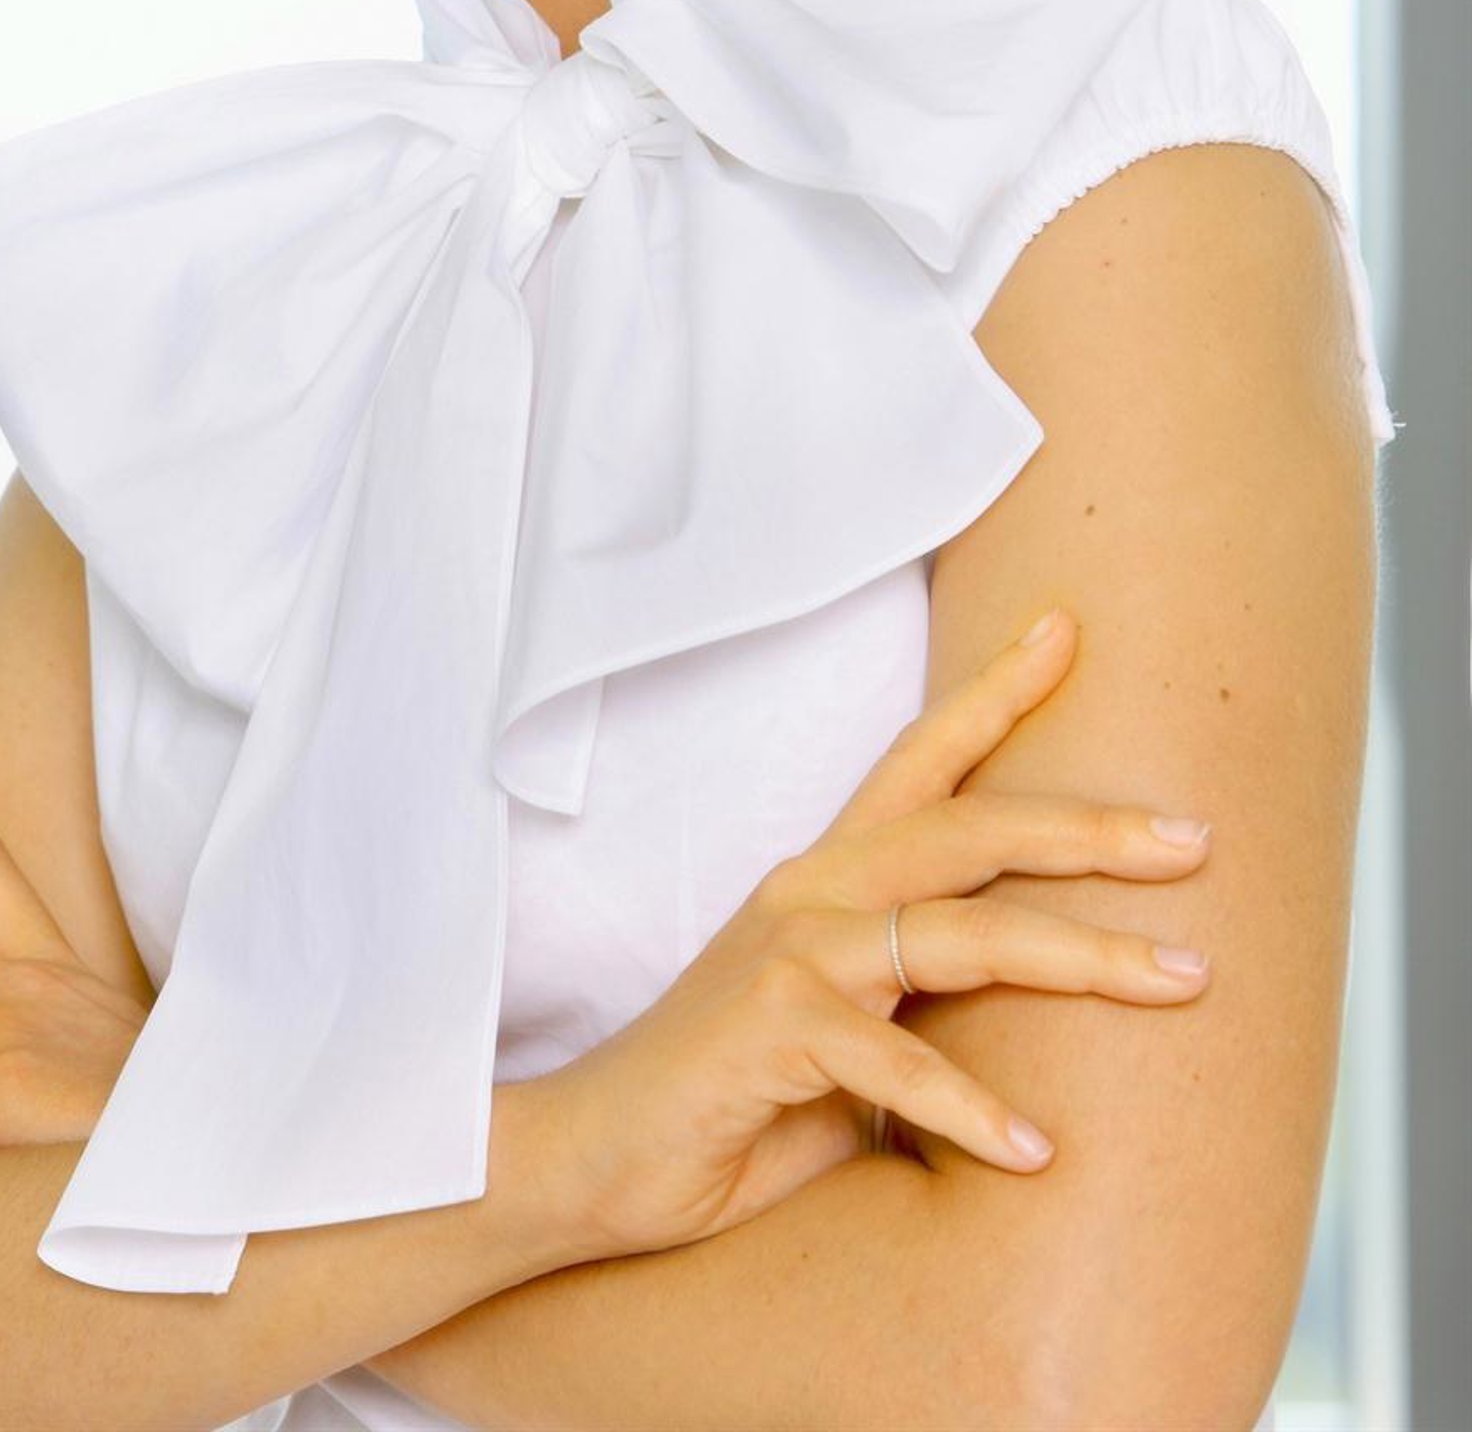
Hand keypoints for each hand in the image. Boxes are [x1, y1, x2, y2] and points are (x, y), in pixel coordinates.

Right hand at [525, 607, 1214, 1260]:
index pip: (922, 764)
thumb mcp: (848, 1033)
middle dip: (1091, 826)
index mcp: (827, 879)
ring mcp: (789, 954)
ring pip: (963, 933)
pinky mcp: (769, 1030)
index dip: (994, 693)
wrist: (594, 1160)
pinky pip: (896, 1065)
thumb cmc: (731, 1105)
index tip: (1068, 631)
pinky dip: (973, 1111)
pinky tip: (1036, 1152)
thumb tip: (1040, 1028)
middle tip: (1196, 834)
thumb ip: (923, 1007)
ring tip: (1184, 981)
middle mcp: (811, 893)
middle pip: (972, 829)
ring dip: (1085, 957)